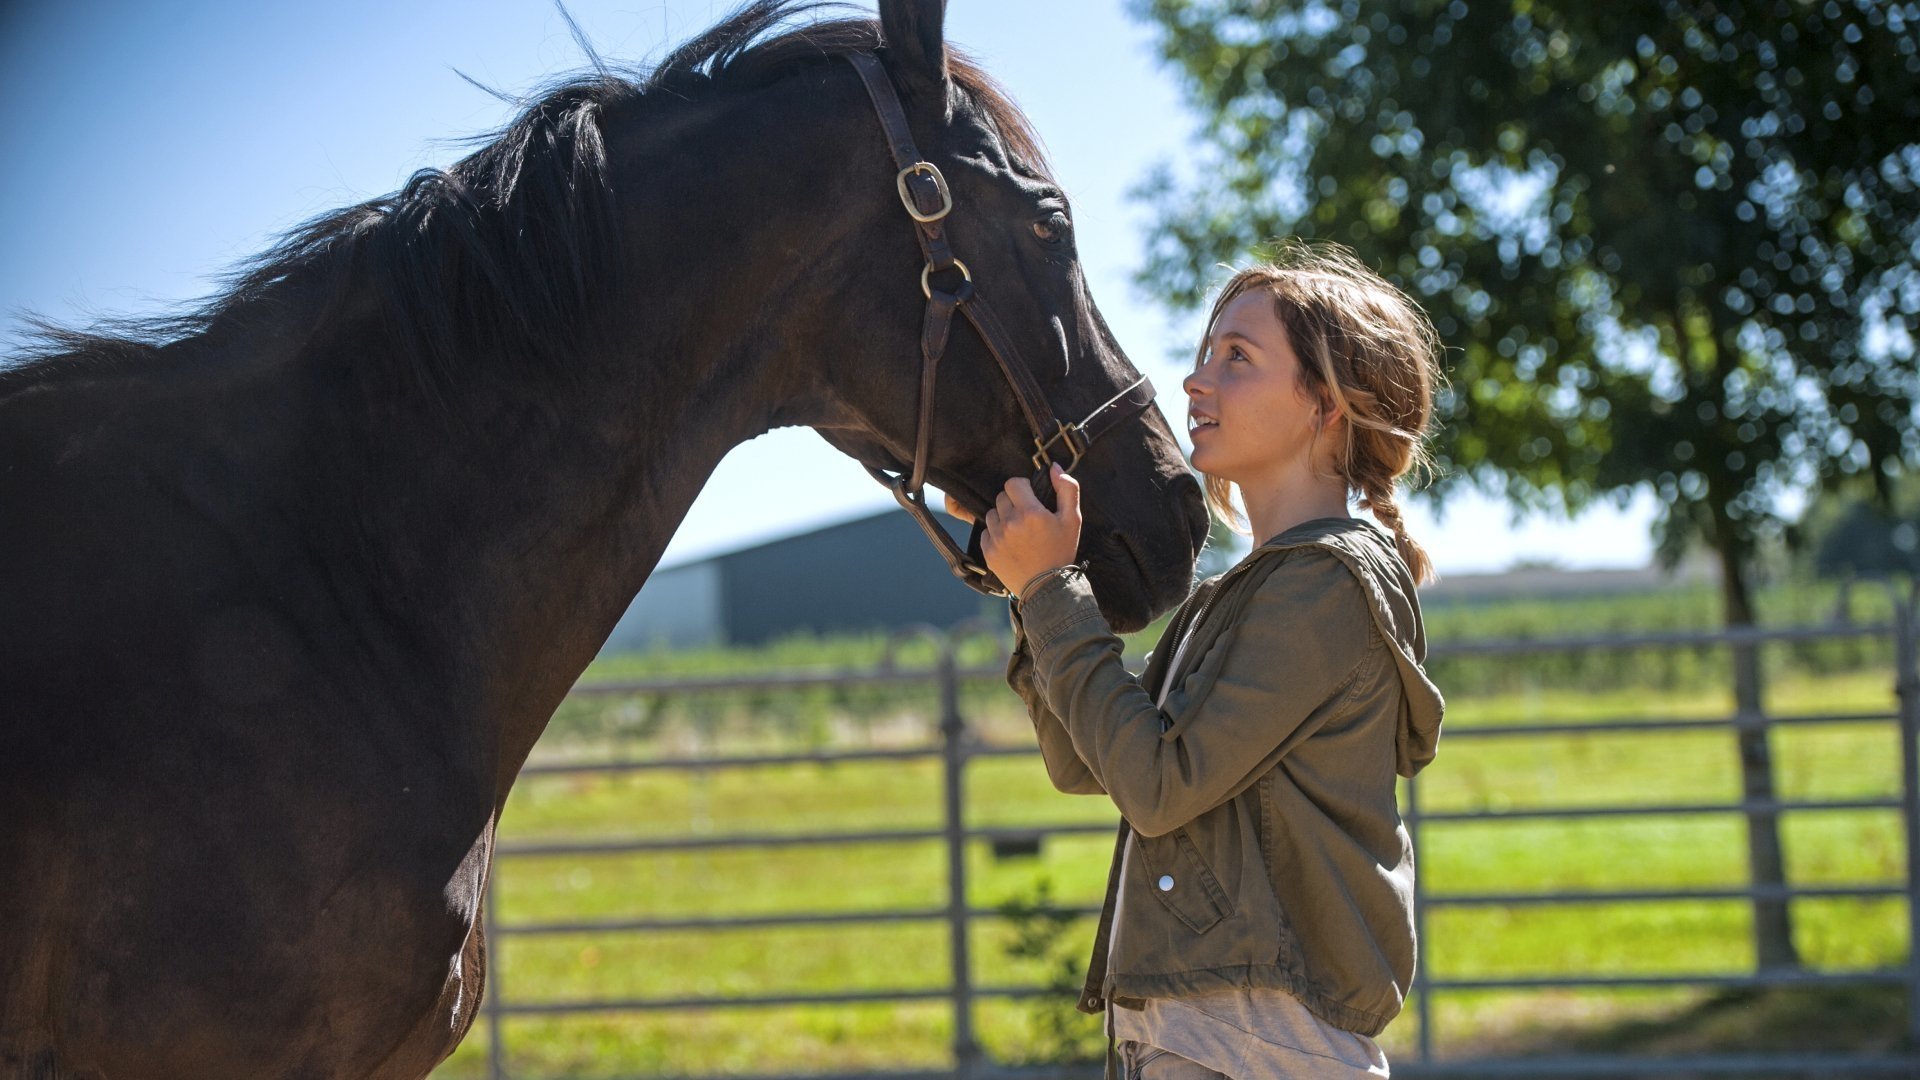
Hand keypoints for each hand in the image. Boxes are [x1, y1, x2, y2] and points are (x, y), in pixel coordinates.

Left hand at [980, 464, 1081, 593]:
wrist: (1047, 588)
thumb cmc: (1061, 552)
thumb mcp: (1073, 519)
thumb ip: (1067, 489)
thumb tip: (1054, 467)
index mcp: (1031, 512)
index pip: (1013, 483)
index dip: (1022, 487)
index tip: (1030, 497)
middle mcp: (1010, 523)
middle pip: (1001, 496)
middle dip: (1013, 502)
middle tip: (1027, 516)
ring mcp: (997, 538)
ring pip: (992, 513)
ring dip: (1003, 517)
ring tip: (1018, 530)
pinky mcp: (988, 551)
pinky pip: (986, 531)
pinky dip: (996, 533)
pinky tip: (1011, 542)